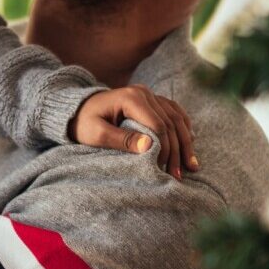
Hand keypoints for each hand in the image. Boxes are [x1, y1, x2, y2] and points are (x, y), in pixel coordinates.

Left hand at [70, 85, 198, 179]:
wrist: (77, 109)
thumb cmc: (84, 123)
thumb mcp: (96, 134)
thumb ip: (122, 139)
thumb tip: (150, 146)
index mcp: (131, 98)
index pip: (159, 125)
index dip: (165, 150)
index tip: (164, 171)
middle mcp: (144, 92)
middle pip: (171, 123)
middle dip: (177, 151)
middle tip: (179, 176)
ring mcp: (149, 94)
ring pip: (176, 118)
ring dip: (185, 142)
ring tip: (191, 166)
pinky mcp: (151, 100)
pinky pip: (174, 112)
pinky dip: (184, 128)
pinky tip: (190, 143)